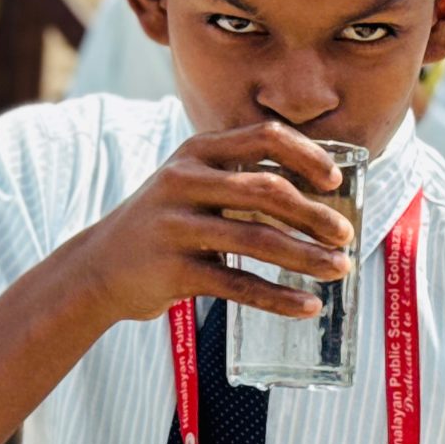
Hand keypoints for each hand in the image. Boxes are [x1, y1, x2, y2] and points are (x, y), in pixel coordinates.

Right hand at [61, 121, 355, 324]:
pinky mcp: (173, 270)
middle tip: (347, 235)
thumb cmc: (163, 224)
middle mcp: (183, 181)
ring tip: (339, 270)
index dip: (307, 155)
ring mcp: (175, 226)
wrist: (97, 268)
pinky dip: (278, 298)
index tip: (335, 181)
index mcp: (195, 152)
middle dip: (315, 214)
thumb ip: (238, 178)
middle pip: (267, 190)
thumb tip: (320, 191)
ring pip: (258, 238)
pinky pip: (238, 284)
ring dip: (307, 256)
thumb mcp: (189, 184)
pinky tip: (307, 306)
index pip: (264, 137)